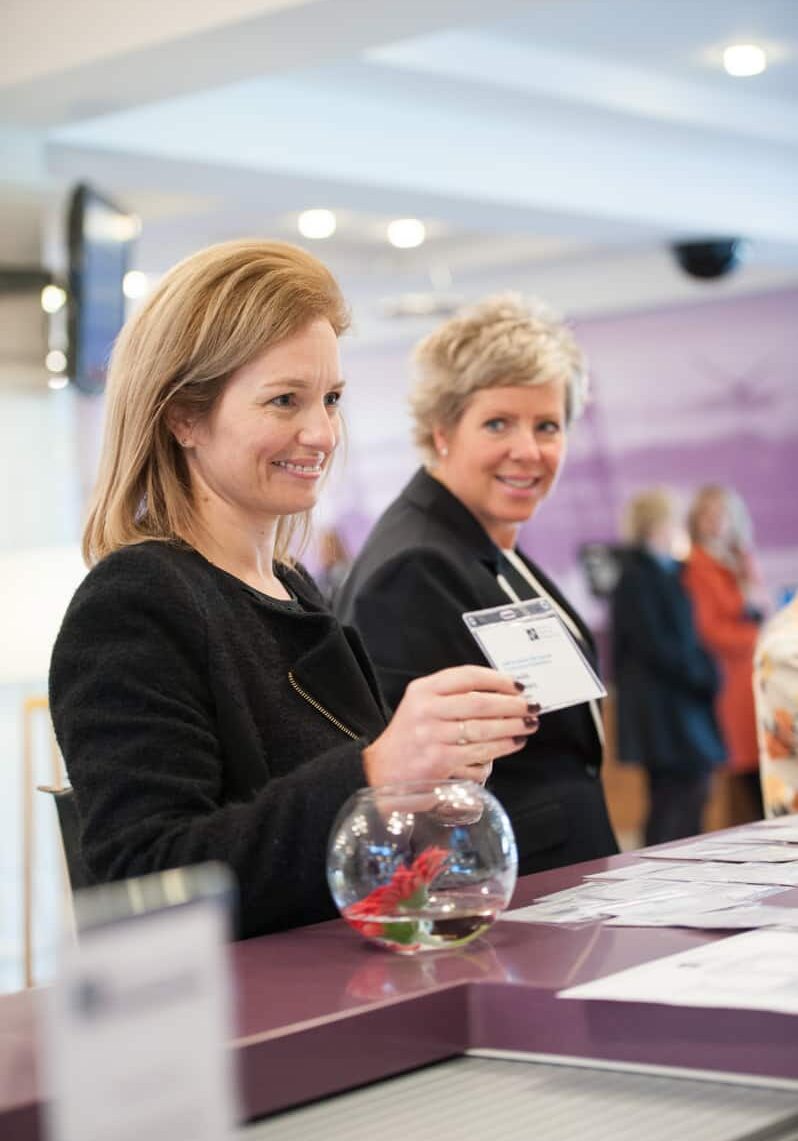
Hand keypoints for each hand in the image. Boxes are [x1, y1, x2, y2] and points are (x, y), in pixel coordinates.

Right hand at [362, 665, 538, 786]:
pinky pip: (479, 756)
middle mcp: (426, 710)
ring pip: (484, 730)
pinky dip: (498, 752)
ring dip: (512, 729)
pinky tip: (510, 747)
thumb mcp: (421, 704)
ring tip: (527, 726)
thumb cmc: (409, 737)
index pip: (467, 677)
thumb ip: (452, 695)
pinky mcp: (440, 763)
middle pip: (481, 703)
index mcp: (422, 690)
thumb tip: (501, 693)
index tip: (518, 686)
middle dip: (512, 706)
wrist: (380, 772)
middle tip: (531, 708)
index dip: (498, 680)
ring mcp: (433, 737)